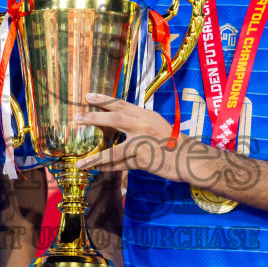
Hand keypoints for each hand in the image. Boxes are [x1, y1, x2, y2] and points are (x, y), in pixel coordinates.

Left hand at [74, 93, 190, 180]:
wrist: (190, 158)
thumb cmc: (173, 142)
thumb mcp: (157, 124)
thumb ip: (139, 121)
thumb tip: (119, 120)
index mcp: (146, 115)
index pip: (121, 104)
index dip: (104, 99)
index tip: (87, 96)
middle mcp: (144, 126)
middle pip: (115, 119)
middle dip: (94, 118)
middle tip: (76, 118)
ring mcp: (144, 144)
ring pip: (113, 150)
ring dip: (95, 157)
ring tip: (80, 163)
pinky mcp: (144, 161)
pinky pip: (121, 165)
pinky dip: (108, 168)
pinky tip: (96, 170)